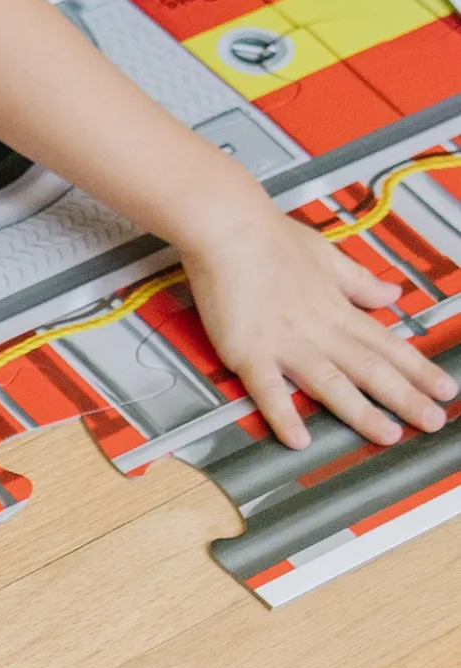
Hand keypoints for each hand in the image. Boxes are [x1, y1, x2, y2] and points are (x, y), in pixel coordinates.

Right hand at [184, 209, 456, 449]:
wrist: (228, 227)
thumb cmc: (269, 237)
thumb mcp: (326, 255)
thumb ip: (358, 282)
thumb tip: (390, 295)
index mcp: (337, 307)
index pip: (387, 344)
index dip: (418, 369)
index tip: (444, 390)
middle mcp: (318, 329)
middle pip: (369, 369)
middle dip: (405, 398)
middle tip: (433, 422)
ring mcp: (285, 341)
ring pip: (331, 383)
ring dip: (360, 411)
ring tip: (387, 435)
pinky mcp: (248, 351)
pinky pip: (268, 389)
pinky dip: (284, 414)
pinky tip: (299, 439)